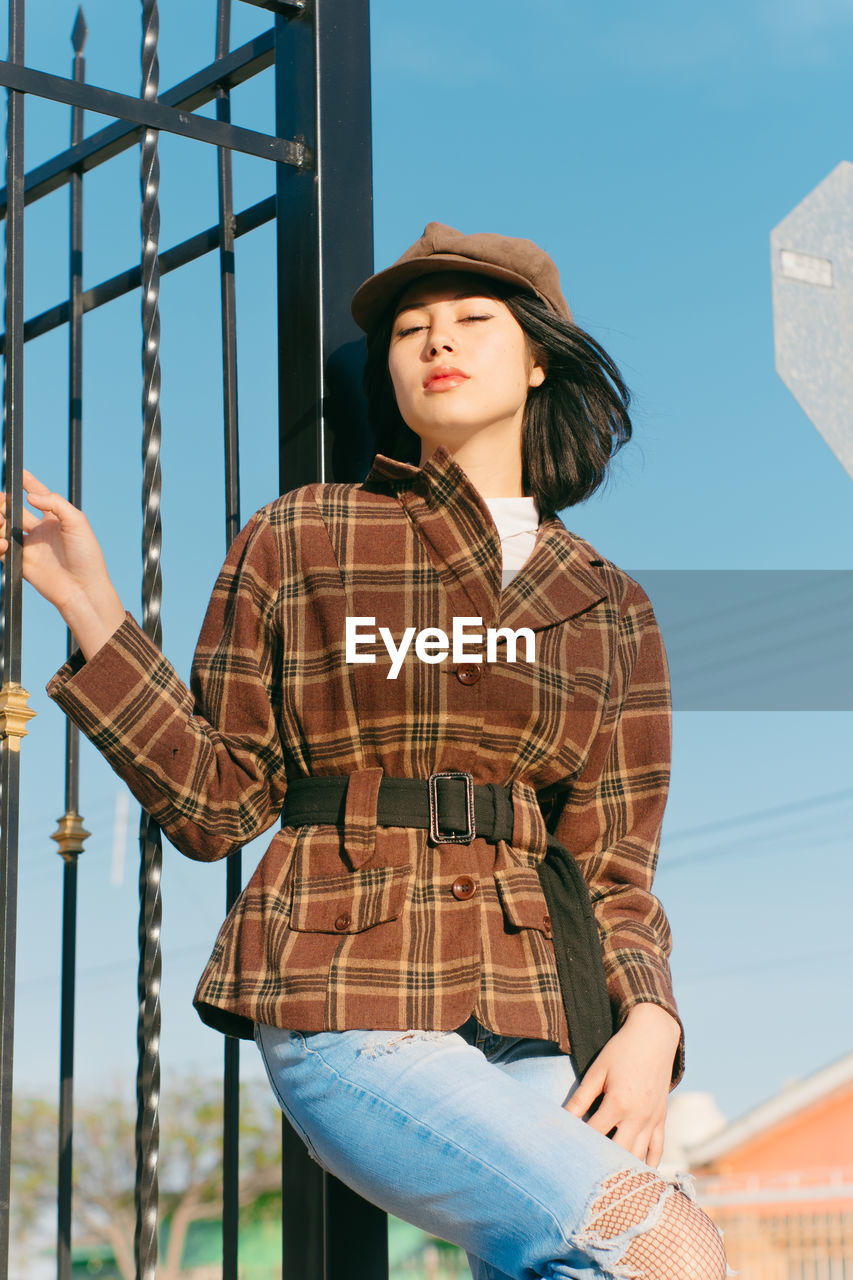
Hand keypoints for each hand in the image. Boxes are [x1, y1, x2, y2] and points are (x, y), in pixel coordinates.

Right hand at [0, 469, 125, 658]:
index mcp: (55, 519)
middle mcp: (40, 531)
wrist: (83, 589)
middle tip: (1, 499)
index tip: (18, 472)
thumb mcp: (77, 523)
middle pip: (15, 509)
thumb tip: (30, 496)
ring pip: (4, 527)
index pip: (39, 495)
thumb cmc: (87, 556)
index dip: (28, 483)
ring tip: (0, 519)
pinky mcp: (20, 562)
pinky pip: (2, 549)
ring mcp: (29, 546)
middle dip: (4, 501)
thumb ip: (56, 503)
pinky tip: (3, 542)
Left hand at [563, 1003, 680, 1167]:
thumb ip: (581, 1097)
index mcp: (619, 1103)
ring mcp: (653, 1120)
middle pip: (618, 1152)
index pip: (594, 1133)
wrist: (654, 1036)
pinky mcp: (662, 1119)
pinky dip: (650, 1164)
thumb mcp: (597, 1070)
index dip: (579, 1145)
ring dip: (625, 1170)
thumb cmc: (621, 1051)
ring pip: (639, 1156)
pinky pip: (657, 1149)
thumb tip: (563, 1118)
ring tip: (608, 1186)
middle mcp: (638, 1116)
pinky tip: (640, 1177)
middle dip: (601, 1165)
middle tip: (584, 1180)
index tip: (566, 1157)